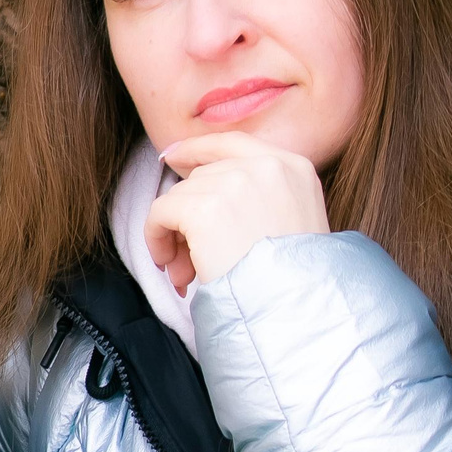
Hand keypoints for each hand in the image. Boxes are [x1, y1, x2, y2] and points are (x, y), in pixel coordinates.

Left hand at [147, 130, 331, 290]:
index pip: (233, 142)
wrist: (295, 308)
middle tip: (187, 262)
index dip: (196, 149)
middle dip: (189, 217)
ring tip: (185, 274)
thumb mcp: (293, 222)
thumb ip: (257, 197)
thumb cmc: (294, 281)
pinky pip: (160, 212)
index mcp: (293, 167)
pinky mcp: (204, 207)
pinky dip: (156, 237)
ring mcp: (235, 183)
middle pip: (201, 177)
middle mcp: (266, 166)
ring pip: (179, 197)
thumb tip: (194, 194)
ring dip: (175, 238)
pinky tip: (169, 266)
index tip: (171, 157)